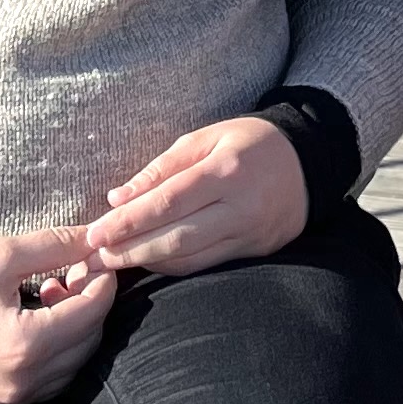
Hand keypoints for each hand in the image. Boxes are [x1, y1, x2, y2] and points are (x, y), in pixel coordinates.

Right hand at [0, 226, 119, 403]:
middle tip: (76, 270)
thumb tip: (95, 238)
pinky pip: (53, 379)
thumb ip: (53, 246)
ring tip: (52, 291)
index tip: (98, 256)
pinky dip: (59, 350)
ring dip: (76, 327)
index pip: (93, 311)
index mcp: (24, 344)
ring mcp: (17, 399)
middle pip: (90, 339)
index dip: (104, 279)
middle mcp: (25, 381)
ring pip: (75, 362)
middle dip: (92, 301)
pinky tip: (39, 320)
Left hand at [87, 116, 309, 277]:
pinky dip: (173, 267)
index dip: (128, 221)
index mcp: (226, 170)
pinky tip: (148, 264)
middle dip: (130, 250)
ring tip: (112, 264)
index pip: (168, 202)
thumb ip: (162, 167)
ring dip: (146, 263)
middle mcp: (240, 207)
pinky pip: (206, 264)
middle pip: (176, 238)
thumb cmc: (251, 142)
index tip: (95, 233)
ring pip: (190, 258)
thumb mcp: (208, 137)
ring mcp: (250, 233)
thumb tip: (118, 198)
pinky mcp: (255, 251)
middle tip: (93, 258)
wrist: (309, 162)